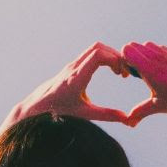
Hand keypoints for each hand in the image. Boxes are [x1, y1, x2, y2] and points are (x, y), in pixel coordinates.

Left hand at [12, 42, 131, 124]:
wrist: (38, 107)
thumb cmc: (59, 112)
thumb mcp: (85, 115)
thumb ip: (106, 115)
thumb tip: (128, 119)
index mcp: (76, 78)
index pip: (97, 55)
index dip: (114, 60)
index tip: (122, 74)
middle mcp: (74, 67)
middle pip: (98, 47)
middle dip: (115, 56)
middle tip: (125, 72)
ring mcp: (72, 65)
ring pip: (95, 49)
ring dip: (110, 56)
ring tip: (120, 72)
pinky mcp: (73, 66)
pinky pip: (91, 54)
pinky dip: (104, 58)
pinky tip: (111, 72)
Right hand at [119, 41, 166, 126]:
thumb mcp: (158, 106)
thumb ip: (139, 112)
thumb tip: (128, 123)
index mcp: (150, 69)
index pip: (126, 50)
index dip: (122, 61)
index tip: (128, 75)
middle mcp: (157, 57)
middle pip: (133, 45)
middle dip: (130, 58)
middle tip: (135, 74)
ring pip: (146, 46)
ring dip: (143, 56)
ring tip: (149, 74)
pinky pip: (159, 49)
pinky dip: (155, 57)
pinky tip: (163, 73)